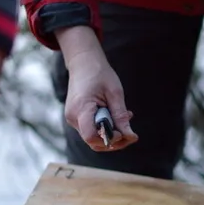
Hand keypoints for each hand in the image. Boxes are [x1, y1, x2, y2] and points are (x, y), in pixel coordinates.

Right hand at [57, 26, 136, 151]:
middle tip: (131, 131)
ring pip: (94, 137)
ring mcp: (73, 119)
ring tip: (126, 118)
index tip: (122, 132)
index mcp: (81, 109)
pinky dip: (105, 127)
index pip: (92, 137)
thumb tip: (130, 136)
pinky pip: (91, 129)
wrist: (83, 63)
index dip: (109, 139)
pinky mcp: (76, 118)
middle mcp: (73, 117)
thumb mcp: (115, 93)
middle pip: (93, 141)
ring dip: (111, 133)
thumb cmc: (99, 74)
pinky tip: (116, 116)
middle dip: (114, 140)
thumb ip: (120, 116)